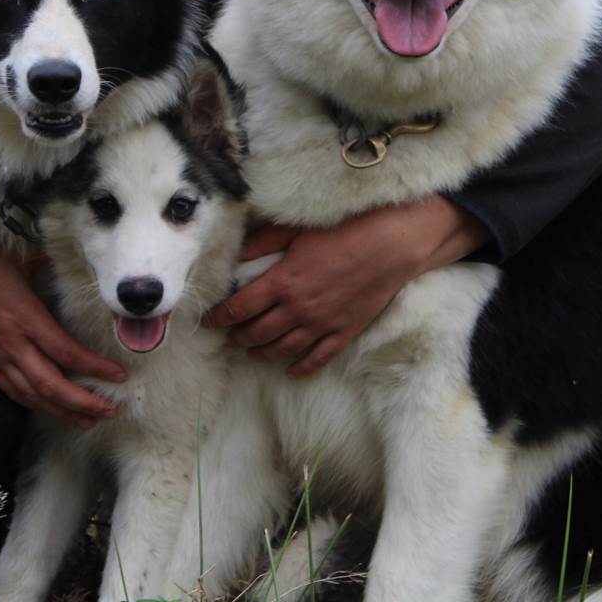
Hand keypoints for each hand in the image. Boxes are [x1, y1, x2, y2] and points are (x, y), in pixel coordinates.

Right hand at [0, 247, 126, 426]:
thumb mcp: (22, 256)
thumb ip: (52, 265)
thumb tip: (80, 263)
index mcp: (25, 317)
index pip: (65, 352)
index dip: (93, 368)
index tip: (119, 376)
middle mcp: (11, 343)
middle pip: (50, 384)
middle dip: (82, 402)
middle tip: (110, 411)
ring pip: (30, 394)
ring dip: (60, 411)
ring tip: (88, 421)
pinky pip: (11, 389)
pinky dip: (33, 403)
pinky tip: (50, 408)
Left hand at [206, 197, 486, 376]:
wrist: (391, 246)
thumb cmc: (344, 231)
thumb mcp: (297, 230)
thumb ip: (263, 242)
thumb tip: (235, 252)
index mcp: (282, 283)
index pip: (239, 308)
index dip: (220, 316)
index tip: (210, 319)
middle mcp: (297, 309)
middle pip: (257, 333)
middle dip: (238, 336)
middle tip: (229, 335)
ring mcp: (321, 325)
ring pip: (282, 349)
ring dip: (262, 353)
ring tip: (251, 351)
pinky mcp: (343, 332)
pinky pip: (317, 358)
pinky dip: (301, 368)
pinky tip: (291, 371)